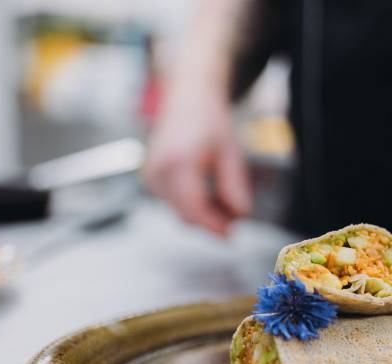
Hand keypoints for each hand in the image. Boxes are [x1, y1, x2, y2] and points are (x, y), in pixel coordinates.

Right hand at [144, 81, 250, 236]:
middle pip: (186, 215)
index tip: (231, 235)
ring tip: (225, 197)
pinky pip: (174, 204)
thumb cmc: (209, 122)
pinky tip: (209, 191)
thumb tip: (240, 216)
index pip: (193, 209)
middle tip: (236, 215)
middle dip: (212, 221)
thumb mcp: (231, 153)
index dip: (213, 226)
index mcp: (178, 163)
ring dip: (204, 214)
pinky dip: (193, 204)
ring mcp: (151, 176)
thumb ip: (235, 186)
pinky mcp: (151, 179)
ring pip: (180, 212)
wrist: (187, 100)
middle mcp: (158, 171)